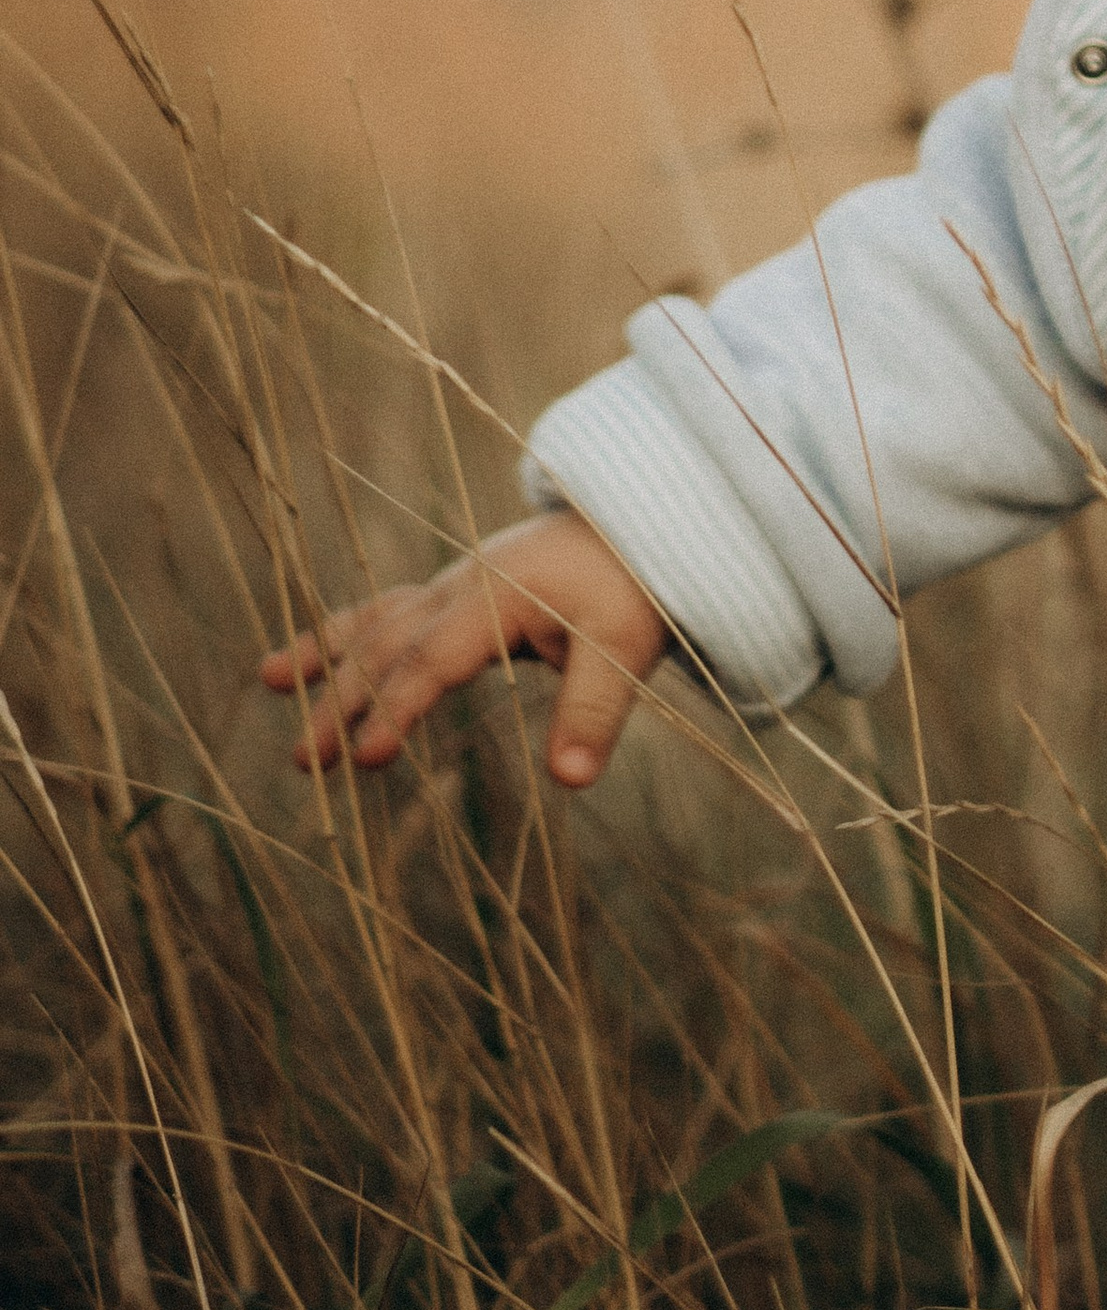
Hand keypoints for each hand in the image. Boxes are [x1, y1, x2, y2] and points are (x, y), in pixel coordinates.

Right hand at [260, 510, 668, 785]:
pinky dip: (343, 633)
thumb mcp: (627, 649)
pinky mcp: (451, 594)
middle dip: (342, 700)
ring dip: (324, 656)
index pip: (434, 659)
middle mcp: (460, 586)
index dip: (398, 707)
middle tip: (305, 760)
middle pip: (387, 643)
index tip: (365, 757)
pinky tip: (303, 659)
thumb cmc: (632, 589)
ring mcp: (450, 586)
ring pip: (374, 620)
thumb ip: (595, 712)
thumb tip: (571, 780)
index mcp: (496, 598)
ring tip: (268, 683)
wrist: (635, 529)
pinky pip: (384, 612)